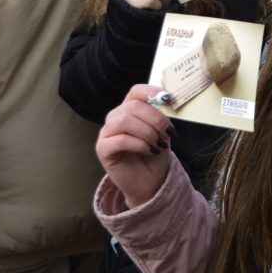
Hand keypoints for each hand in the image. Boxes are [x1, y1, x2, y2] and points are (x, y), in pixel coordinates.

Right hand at [96, 84, 174, 208]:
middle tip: (167, 133)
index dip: (151, 92)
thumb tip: (167, 102)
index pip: (136, 91)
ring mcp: (107, 132)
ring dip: (147, 132)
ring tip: (158, 144)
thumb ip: (162, 116)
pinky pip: (120, 140)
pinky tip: (150, 151)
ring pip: (125, 121)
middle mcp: (116, 117)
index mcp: (130, 109)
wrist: (150, 180)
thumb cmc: (156, 152)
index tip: (168, 100)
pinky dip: (139, 144)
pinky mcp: (103, 148)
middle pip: (133, 106)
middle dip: (155, 118)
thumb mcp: (163, 131)